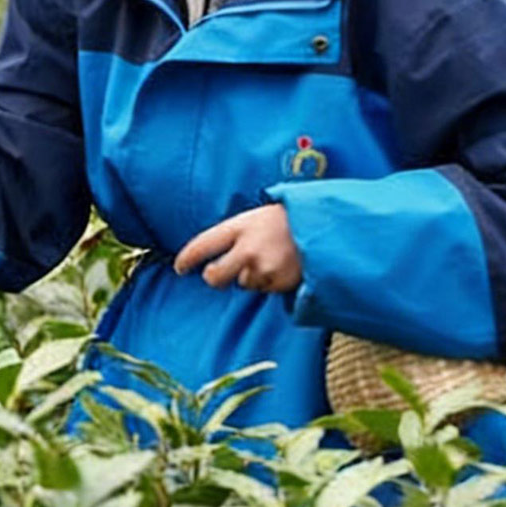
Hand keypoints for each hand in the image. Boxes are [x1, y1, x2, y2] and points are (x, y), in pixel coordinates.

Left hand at [174, 204, 302, 292]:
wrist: (325, 225)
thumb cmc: (287, 219)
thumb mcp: (255, 217)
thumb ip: (234, 235)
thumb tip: (213, 255)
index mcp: (238, 227)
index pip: (202, 245)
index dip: (187, 259)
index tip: (179, 267)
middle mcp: (247, 249)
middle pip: (215, 277)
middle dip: (214, 277)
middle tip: (216, 273)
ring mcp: (263, 268)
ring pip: (244, 283)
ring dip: (252, 276)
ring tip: (272, 257)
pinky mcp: (279, 282)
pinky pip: (265, 289)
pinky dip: (270, 281)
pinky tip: (283, 266)